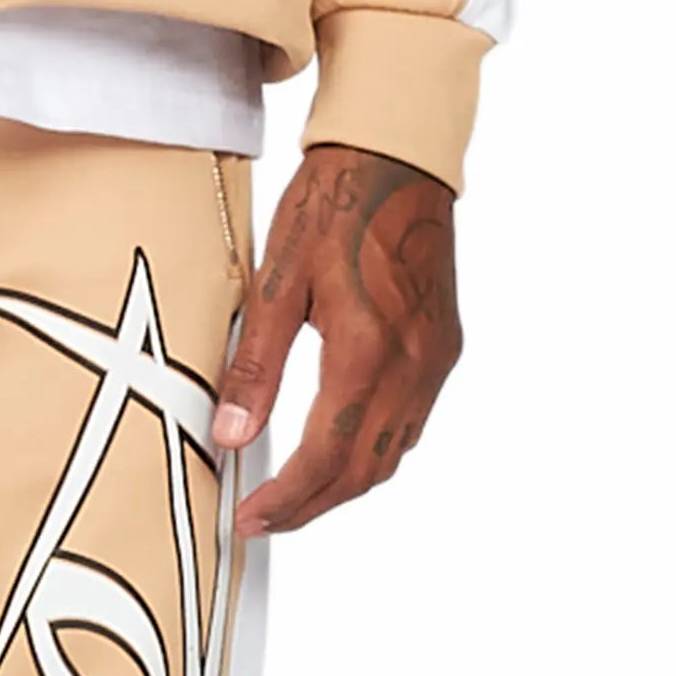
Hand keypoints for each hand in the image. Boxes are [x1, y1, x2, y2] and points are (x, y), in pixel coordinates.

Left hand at [208, 143, 462, 534]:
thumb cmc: (333, 205)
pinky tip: (342, 446)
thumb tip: (231, 435)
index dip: (287, 500)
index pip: (327, 457)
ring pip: (394, 453)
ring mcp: (435, 360)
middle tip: (264, 520)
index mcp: (367, 352)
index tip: (250, 517)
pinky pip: (412, 422)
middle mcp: (413, 367)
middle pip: (365, 470)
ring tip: (295, 494)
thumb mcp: (277, 281)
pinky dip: (375, 450)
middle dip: (313, 506)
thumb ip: (256, 365)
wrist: (397, 155)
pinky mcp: (443, 347)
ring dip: (345, 484)